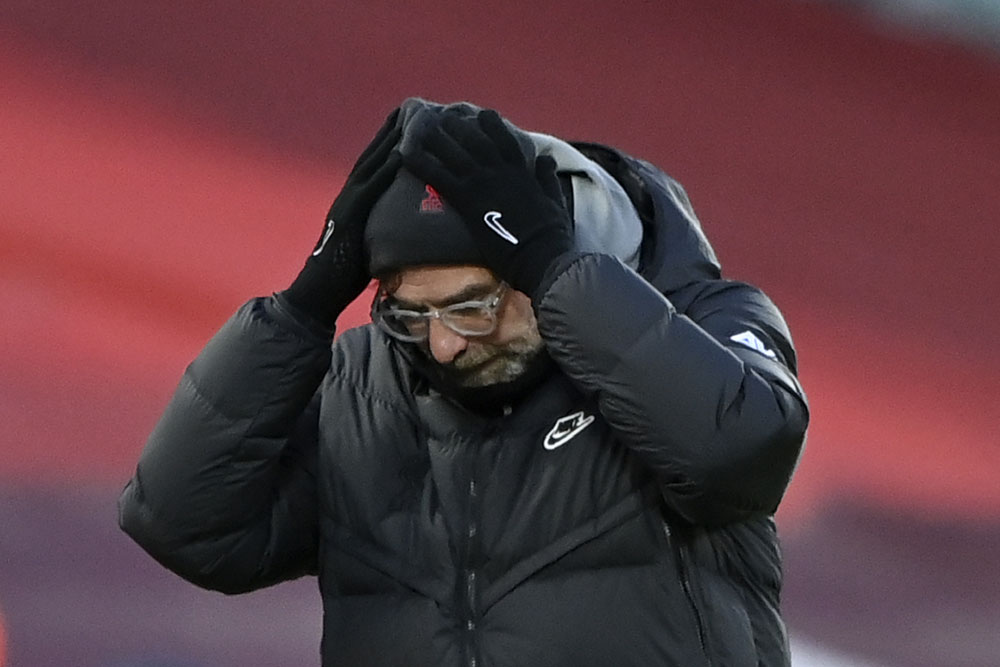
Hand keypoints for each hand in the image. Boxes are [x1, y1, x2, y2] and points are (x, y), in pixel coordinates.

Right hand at [283, 108, 401, 326]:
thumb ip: (377, 230)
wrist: (317, 292)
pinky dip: (386, 169)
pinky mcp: (350, 216)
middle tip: (410, 108)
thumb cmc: (343, 277)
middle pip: (371, 157)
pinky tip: (403, 154)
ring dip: (390, 140)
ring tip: (410, 120)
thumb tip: (399, 230)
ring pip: (371, 165)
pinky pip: (372, 188)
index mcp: (351, 202)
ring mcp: (347, 204)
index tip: (404, 122)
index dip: (386, 143)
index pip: (370, 167)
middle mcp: (348, 197)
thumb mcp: (365, 246)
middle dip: (390, 132)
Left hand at [402, 109, 573, 298]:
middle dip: (459, 127)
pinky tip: (405, 154)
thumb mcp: (555, 201)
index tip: (483, 115)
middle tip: (443, 118)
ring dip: (436, 138)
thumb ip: (547, 177)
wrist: (542, 256)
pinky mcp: (469, 201)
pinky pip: (439, 176)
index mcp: (522, 172)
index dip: (493, 125)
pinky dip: (421, 163)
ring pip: (454, 152)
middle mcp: (500, 171)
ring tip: (420, 128)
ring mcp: (483, 183)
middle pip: (475, 140)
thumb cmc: (552, 236)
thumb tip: (546, 158)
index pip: (505, 140)